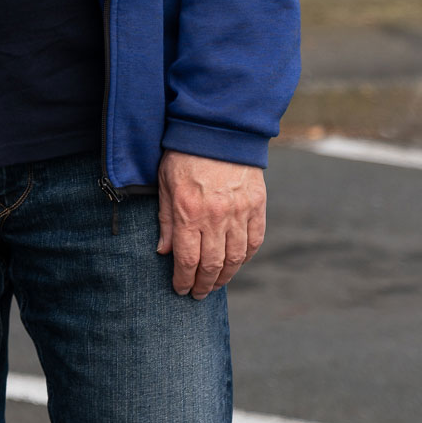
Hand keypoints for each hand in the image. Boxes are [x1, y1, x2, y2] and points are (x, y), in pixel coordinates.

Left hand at [157, 151, 266, 299]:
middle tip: (198, 294)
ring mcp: (240, 212)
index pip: (187, 260)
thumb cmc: (184, 154)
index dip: (183, 280)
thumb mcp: (165, 184)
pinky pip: (254, 241)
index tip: (180, 290)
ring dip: (226, 276)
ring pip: (236, 258)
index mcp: (189, 212)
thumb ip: (166, 220)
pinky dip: (246, 256)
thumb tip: (164, 252)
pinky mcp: (257, 205)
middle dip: (203, 284)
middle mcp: (216, 217)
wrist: (218, 128)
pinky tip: (237, 263)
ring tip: (216, 284)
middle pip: (212, 265)